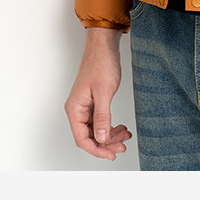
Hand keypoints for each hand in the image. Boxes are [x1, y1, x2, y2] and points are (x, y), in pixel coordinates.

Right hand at [65, 28, 131, 160]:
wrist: (104, 45)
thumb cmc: (101, 63)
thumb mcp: (104, 92)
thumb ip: (102, 117)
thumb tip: (102, 138)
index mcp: (75, 109)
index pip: (82, 139)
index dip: (97, 150)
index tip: (111, 154)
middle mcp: (77, 109)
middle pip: (89, 136)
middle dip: (106, 143)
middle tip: (122, 145)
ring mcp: (84, 105)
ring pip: (95, 129)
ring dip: (110, 135)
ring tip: (124, 135)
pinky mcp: (92, 101)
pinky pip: (99, 120)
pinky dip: (110, 125)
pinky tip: (120, 127)